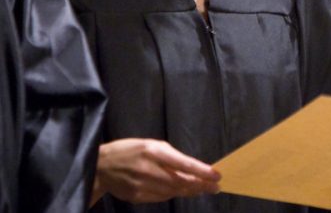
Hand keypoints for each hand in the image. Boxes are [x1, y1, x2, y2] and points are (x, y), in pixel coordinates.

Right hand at [91, 138, 220, 204]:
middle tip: (215, 187)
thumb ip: (172, 157)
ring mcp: (141, 185)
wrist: (101, 166)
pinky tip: (182, 191)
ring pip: (173, 192)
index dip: (202, 172)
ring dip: (190, 191)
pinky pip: (161, 197)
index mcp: (154, 151)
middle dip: (201, 185)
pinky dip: (173, 194)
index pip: (184, 164)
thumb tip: (193, 169)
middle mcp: (148, 169)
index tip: (216, 176)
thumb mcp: (152, 145)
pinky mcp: (136, 196)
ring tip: (203, 189)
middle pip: (181, 181)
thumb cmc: (131, 151)